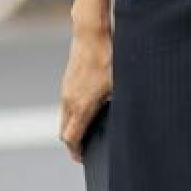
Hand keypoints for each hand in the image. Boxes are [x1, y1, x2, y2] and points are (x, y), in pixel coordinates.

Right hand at [59, 22, 113, 162]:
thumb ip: (118, 105)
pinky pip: (67, 103)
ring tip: (89, 128)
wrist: (90, 32)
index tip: (84, 158)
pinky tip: (89, 106)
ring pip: (65, 116)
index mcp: (80, 107)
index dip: (76, 152)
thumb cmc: (108, 58)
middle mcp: (69, 101)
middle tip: (86, 147)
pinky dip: (74, 111)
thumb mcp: (119, 85)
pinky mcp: (67, 79)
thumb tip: (126, 120)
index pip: (70, 139)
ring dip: (73, 125)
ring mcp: (66, 89)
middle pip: (64, 131)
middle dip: (74, 142)